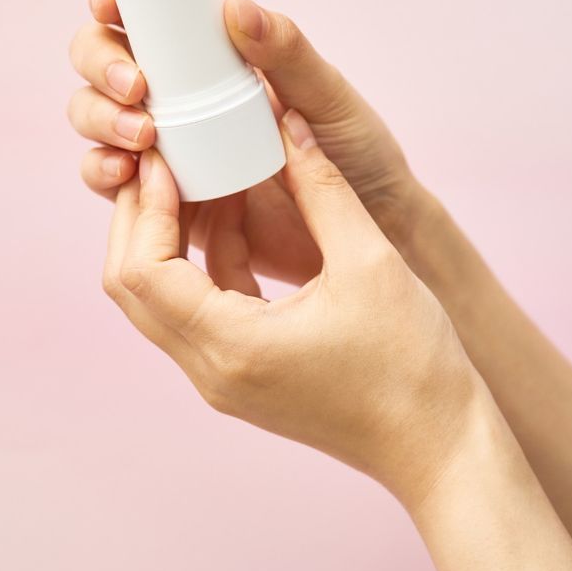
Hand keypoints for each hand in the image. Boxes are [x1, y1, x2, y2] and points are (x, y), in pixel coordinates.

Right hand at [68, 0, 428, 284]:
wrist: (369, 227)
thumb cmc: (358, 152)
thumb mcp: (327, 96)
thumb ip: (287, 53)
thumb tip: (234, 4)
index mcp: (217, 61)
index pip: (148, 21)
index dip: (114, 6)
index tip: (110, 6)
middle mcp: (184, 100)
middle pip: (105, 68)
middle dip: (101, 67)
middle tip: (137, 88)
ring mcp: (173, 150)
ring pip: (100, 122)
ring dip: (99, 120)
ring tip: (141, 136)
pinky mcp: (171, 202)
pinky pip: (118, 185)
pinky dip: (105, 174)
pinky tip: (126, 176)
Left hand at [103, 109, 473, 503]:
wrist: (438, 444)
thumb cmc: (413, 365)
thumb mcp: (370, 261)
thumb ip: (321, 188)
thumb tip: (289, 126)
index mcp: (232, 346)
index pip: (143, 271)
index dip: (145, 207)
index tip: (165, 157)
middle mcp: (211, 370)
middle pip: (134, 286)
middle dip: (143, 217)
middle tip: (167, 160)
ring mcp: (222, 377)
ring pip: (163, 297)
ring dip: (173, 237)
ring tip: (203, 177)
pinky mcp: (243, 373)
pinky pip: (201, 309)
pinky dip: (209, 260)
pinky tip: (238, 217)